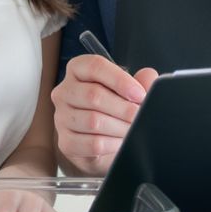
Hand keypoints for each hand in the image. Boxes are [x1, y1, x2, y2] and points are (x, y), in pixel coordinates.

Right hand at [51, 55, 156, 175]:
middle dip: (124, 108)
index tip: (140, 94)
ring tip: (133, 130)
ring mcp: (62, 117)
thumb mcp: (129, 92)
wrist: (104, 144)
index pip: (94, 66)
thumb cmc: (114, 110)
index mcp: (78, 70)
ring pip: (93, 121)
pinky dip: (113, 144)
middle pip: (93, 95)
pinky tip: (121, 142)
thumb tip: (149, 76)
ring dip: (120, 127)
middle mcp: (64, 91)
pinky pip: (92, 143)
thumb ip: (141, 82)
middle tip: (140, 116)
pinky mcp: (66, 142)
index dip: (119, 79)